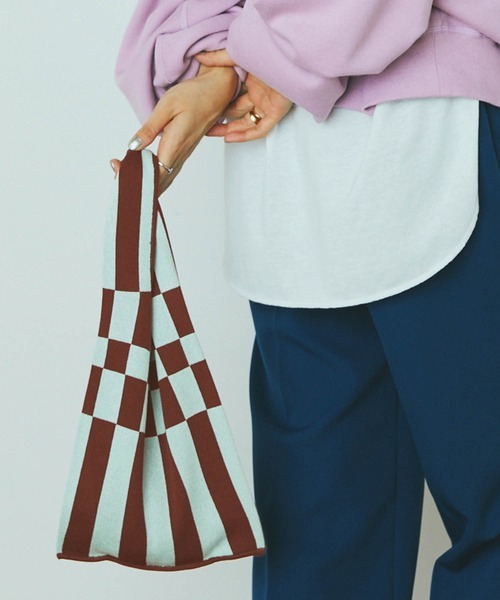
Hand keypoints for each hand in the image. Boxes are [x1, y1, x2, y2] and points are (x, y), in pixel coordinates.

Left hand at [109, 63, 237, 194]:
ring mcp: (183, 155)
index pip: (153, 174)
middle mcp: (180, 155)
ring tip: (125, 171)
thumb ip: (149, 129)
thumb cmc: (194, 95)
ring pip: (164, 180)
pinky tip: (143, 170)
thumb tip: (133, 147)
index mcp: (175, 146)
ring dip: (145, 181)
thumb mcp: (167, 106)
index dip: (134, 176)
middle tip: (116, 169)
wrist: (216, 92)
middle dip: (136, 183)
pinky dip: (153, 175)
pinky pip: (168, 171)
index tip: (117, 165)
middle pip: (158, 183)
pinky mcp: (183, 152)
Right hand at [194, 49, 292, 141]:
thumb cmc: (269, 51)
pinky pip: (260, 129)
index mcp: (252, 81)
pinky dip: (245, 135)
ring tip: (212, 133)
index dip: (219, 104)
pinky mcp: (276, 113)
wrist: (289, 55)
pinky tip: (230, 137)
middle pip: (238, 112)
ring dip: (230, 130)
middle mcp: (260, 94)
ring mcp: (268, 104)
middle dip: (221, 119)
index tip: (205, 108)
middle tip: (204, 123)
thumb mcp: (239, 55)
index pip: (233, 97)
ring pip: (248, 123)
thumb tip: (200, 57)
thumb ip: (219, 58)